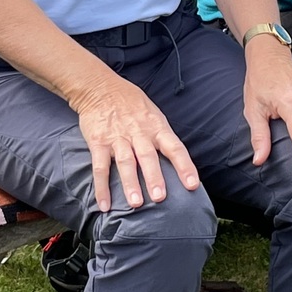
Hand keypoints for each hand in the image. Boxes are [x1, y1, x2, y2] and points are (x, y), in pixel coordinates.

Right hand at [72, 75, 198, 212]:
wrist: (100, 87)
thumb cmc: (131, 103)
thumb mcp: (153, 113)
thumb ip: (162, 136)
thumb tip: (177, 161)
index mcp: (156, 127)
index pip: (175, 148)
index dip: (184, 166)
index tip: (192, 185)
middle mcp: (139, 133)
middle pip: (148, 157)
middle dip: (155, 177)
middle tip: (160, 197)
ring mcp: (118, 138)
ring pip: (125, 162)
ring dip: (130, 183)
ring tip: (136, 203)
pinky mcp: (98, 142)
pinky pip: (100, 167)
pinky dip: (101, 187)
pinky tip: (104, 204)